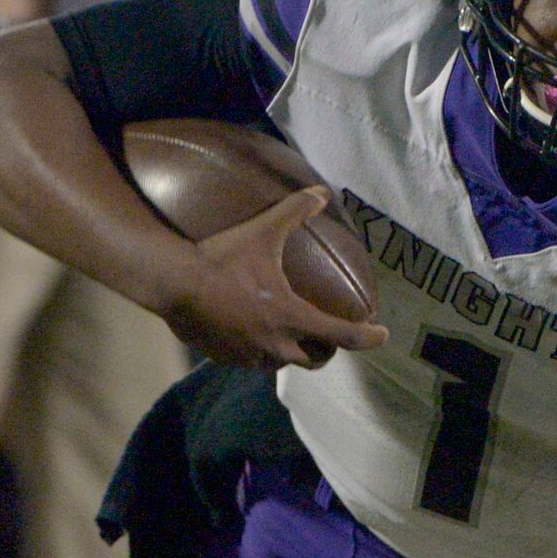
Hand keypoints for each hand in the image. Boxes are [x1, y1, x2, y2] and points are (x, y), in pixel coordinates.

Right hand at [161, 187, 387, 367]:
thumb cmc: (223, 259)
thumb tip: (321, 193)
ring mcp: (250, 356)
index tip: (382, 334)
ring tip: (289, 336)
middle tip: (327, 336)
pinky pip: (251, 362)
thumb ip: (294, 212)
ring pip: (281, 364)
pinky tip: (252, 336)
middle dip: (324, 350)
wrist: (174, 284)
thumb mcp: (262, 232)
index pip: (341, 335)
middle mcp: (276, 345)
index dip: (367, 337)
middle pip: (314, 360)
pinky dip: (258, 352)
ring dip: (290, 353)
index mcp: (291, 317)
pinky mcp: (227, 359)